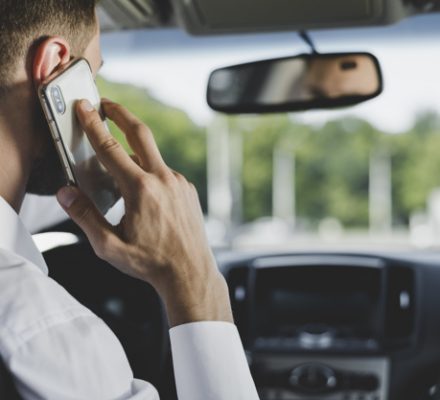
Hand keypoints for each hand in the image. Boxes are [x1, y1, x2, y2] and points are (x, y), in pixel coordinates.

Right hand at [56, 99, 232, 326]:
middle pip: (140, 134)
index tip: (84, 107)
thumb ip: (85, 216)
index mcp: (140, 190)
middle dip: (121, 114)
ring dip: (134, 154)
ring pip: (151, 157)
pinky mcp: (186, 188)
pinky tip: (143, 194)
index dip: (93, 125)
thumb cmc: (151, 262)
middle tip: (107, 103)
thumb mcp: (110, 246)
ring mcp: (178, 182)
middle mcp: (162, 179)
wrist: (189, 271)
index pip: (109, 149)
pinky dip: (149, 174)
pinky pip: (163, 173)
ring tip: (119, 169)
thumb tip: (66, 193)